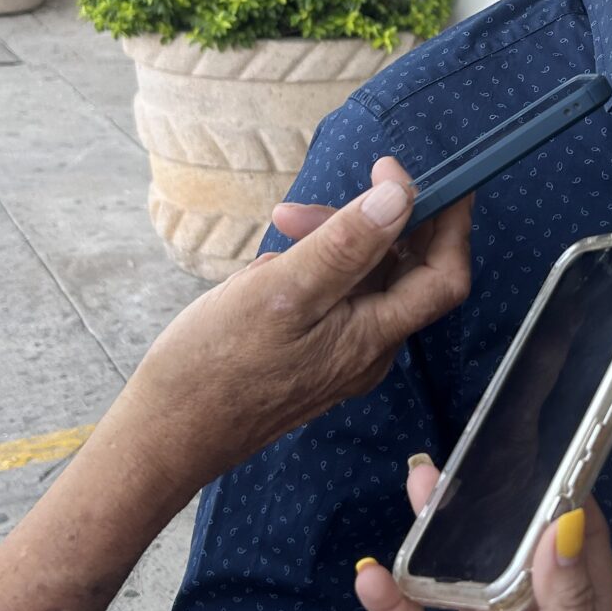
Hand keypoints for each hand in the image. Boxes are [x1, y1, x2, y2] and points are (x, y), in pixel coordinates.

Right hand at [112, 157, 470, 496]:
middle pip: (401, 270)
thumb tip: (400, 197)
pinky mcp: (314, 356)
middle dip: (366, 224)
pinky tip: (270, 268)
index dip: (445, 222)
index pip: (444, 276)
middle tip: (303, 208)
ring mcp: (342, 356)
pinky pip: (333, 299)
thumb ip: (346, 245)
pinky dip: (312, 269)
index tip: (411, 176)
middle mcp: (369, 351)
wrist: (166, 434)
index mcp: (373, 338)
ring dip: (331, 242)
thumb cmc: (215, 367)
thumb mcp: (282, 291)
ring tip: (277, 231)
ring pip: (362, 281)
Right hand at [357, 460, 611, 610]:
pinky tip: (373, 574)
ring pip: (463, 583)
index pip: (584, 554)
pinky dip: (392, 602)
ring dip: (440, 540)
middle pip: (517, 559)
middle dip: (495, 509)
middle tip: (474, 458)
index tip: (552, 449)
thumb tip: (565, 530)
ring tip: (420, 487)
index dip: (569, 501)